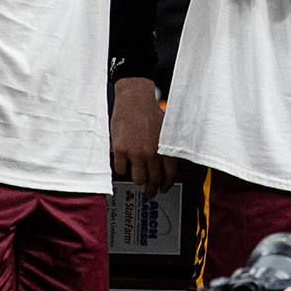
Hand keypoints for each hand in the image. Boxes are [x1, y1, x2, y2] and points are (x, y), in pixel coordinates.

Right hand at [111, 77, 178, 193]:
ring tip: (136, 175)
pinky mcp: (121, 150)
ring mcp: (135, 153)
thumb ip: (167, 148)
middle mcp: (151, 153)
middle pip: (152, 180)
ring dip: (137, 179)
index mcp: (165, 148)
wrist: (134, 100)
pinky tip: (125, 164)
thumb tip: (168, 165)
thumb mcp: (166, 131)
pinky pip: (121, 170)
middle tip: (149, 191)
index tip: (163, 188)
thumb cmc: (150, 113)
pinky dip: (122, 169)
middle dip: (151, 188)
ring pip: (137, 179)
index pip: (169, 174)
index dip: (166, 185)